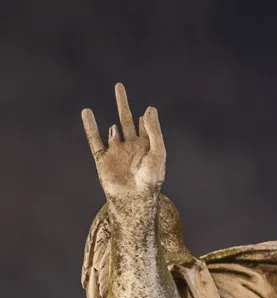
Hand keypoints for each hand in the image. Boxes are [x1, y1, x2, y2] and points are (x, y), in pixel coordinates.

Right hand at [81, 83, 165, 204]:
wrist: (133, 200)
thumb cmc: (150, 179)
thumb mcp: (157, 152)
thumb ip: (154, 130)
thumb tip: (149, 108)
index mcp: (146, 147)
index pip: (146, 127)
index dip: (147, 119)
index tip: (148, 112)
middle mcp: (131, 148)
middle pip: (126, 120)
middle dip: (122, 104)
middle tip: (119, 86)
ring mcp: (117, 152)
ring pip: (112, 132)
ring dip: (114, 128)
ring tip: (117, 129)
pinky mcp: (103, 159)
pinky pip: (94, 139)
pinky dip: (90, 126)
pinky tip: (87, 112)